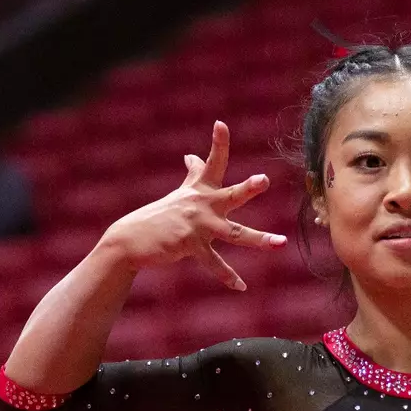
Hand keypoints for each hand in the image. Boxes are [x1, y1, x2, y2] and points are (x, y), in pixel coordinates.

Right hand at [99, 121, 285, 289]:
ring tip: (280, 243)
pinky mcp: (190, 246)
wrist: (130, 240)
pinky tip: (241, 286)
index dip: (217, 142)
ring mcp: (197, 226)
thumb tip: (191, 155)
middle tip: (264, 180)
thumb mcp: (179, 194)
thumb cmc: (157, 216)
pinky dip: (228, 276)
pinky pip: (214, 263)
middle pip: (231, 195)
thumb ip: (192, 176)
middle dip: (248, 188)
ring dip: (259, 239)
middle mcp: (201, 205)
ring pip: (234, 233)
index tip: (221, 124)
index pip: (212, 163)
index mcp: (199, 191)